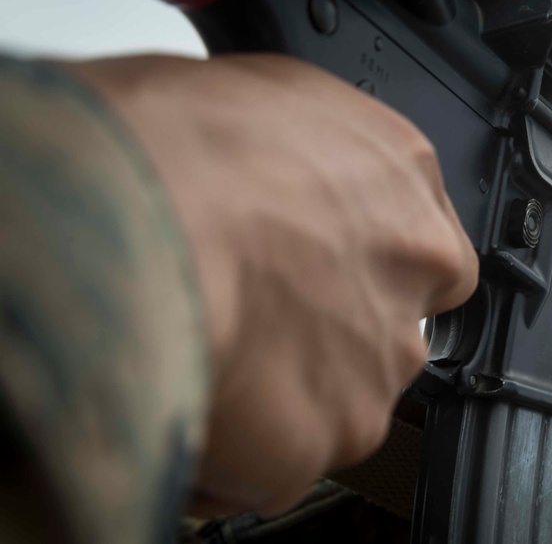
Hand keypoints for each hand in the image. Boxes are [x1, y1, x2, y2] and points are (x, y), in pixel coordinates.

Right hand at [69, 55, 477, 514]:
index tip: (318, 271)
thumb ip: (298, 155)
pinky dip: (241, 454)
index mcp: (401, 172)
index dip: (363, 262)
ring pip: (343, 398)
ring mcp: (381, 357)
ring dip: (289, 394)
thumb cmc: (160, 141)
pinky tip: (188, 405)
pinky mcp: (333, 435)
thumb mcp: (254, 99)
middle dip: (330, 333)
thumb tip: (275, 179)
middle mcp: (414, 266)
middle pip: (388, 323)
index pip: (421, 239)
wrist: (121, 221)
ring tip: (209, 360)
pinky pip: (286, 462)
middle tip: (255, 318)